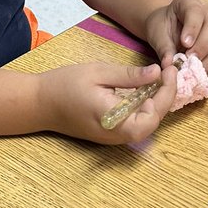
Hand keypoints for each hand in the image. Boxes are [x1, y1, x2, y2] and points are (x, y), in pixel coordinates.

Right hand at [38, 61, 176, 144]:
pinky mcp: (109, 132)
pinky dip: (144, 105)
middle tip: (168, 71)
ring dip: (157, 101)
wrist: (38, 103)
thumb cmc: (65, 85)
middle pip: (153, 121)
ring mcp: (113, 136)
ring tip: (161, 77)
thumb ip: (129, 76)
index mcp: (116, 122)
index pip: (154, 115)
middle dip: (165, 96)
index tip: (169, 70)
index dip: (167, 93)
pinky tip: (145, 87)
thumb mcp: (99, 73)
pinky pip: (134, 122)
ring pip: (145, 123)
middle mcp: (117, 135)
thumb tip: (157, 72)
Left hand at [144, 0, 207, 73]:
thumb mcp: (157, 34)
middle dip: (203, 46)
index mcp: (190, 4)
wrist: (169, 28)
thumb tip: (169, 65)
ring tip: (195, 69)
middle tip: (190, 59)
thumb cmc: (163, 27)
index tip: (185, 44)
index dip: (192, 28)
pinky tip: (202, 72)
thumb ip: (163, 48)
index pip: (195, 12)